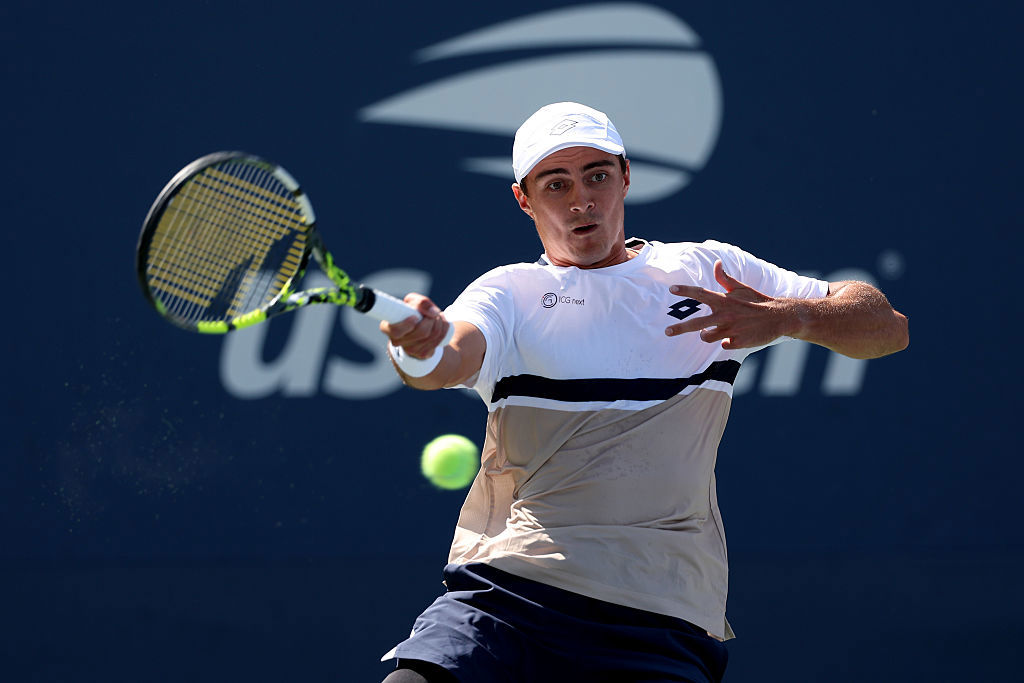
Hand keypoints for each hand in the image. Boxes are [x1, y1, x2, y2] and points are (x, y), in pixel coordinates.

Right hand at [379, 293, 449, 359]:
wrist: (417, 328)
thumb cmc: (411, 312)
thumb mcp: (412, 303)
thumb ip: (421, 302)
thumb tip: (433, 313)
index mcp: (388, 328)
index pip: (396, 331)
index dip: (408, 325)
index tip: (415, 317)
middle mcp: (397, 341)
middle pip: (422, 332)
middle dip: (432, 319)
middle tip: (433, 312)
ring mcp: (410, 350)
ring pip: (432, 335)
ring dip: (440, 322)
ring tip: (437, 316)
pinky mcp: (422, 354)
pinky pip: (438, 340)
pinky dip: (444, 329)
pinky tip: (442, 323)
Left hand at [665, 260, 794, 348]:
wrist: (779, 317)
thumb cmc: (756, 301)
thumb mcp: (740, 288)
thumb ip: (724, 278)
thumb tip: (717, 263)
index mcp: (724, 300)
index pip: (700, 294)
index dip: (685, 290)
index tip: (671, 289)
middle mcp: (725, 315)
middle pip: (697, 323)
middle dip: (680, 328)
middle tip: (667, 331)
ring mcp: (731, 330)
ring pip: (707, 337)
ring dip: (706, 335)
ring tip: (709, 332)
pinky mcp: (737, 342)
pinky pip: (723, 345)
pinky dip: (725, 342)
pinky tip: (734, 337)